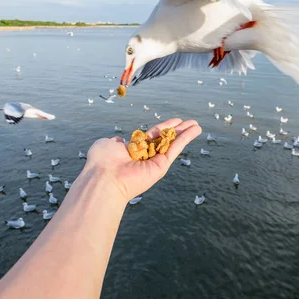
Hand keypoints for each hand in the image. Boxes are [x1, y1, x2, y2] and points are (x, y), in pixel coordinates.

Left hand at [83, 119, 201, 201]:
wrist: (104, 178)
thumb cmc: (102, 161)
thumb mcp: (106, 144)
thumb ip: (114, 141)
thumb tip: (119, 140)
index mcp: (132, 149)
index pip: (151, 136)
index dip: (163, 128)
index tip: (175, 121)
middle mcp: (145, 156)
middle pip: (165, 139)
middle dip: (177, 130)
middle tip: (190, 122)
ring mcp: (154, 162)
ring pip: (172, 144)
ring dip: (185, 134)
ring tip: (197, 125)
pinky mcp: (161, 167)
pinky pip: (174, 150)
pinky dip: (185, 139)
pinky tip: (195, 131)